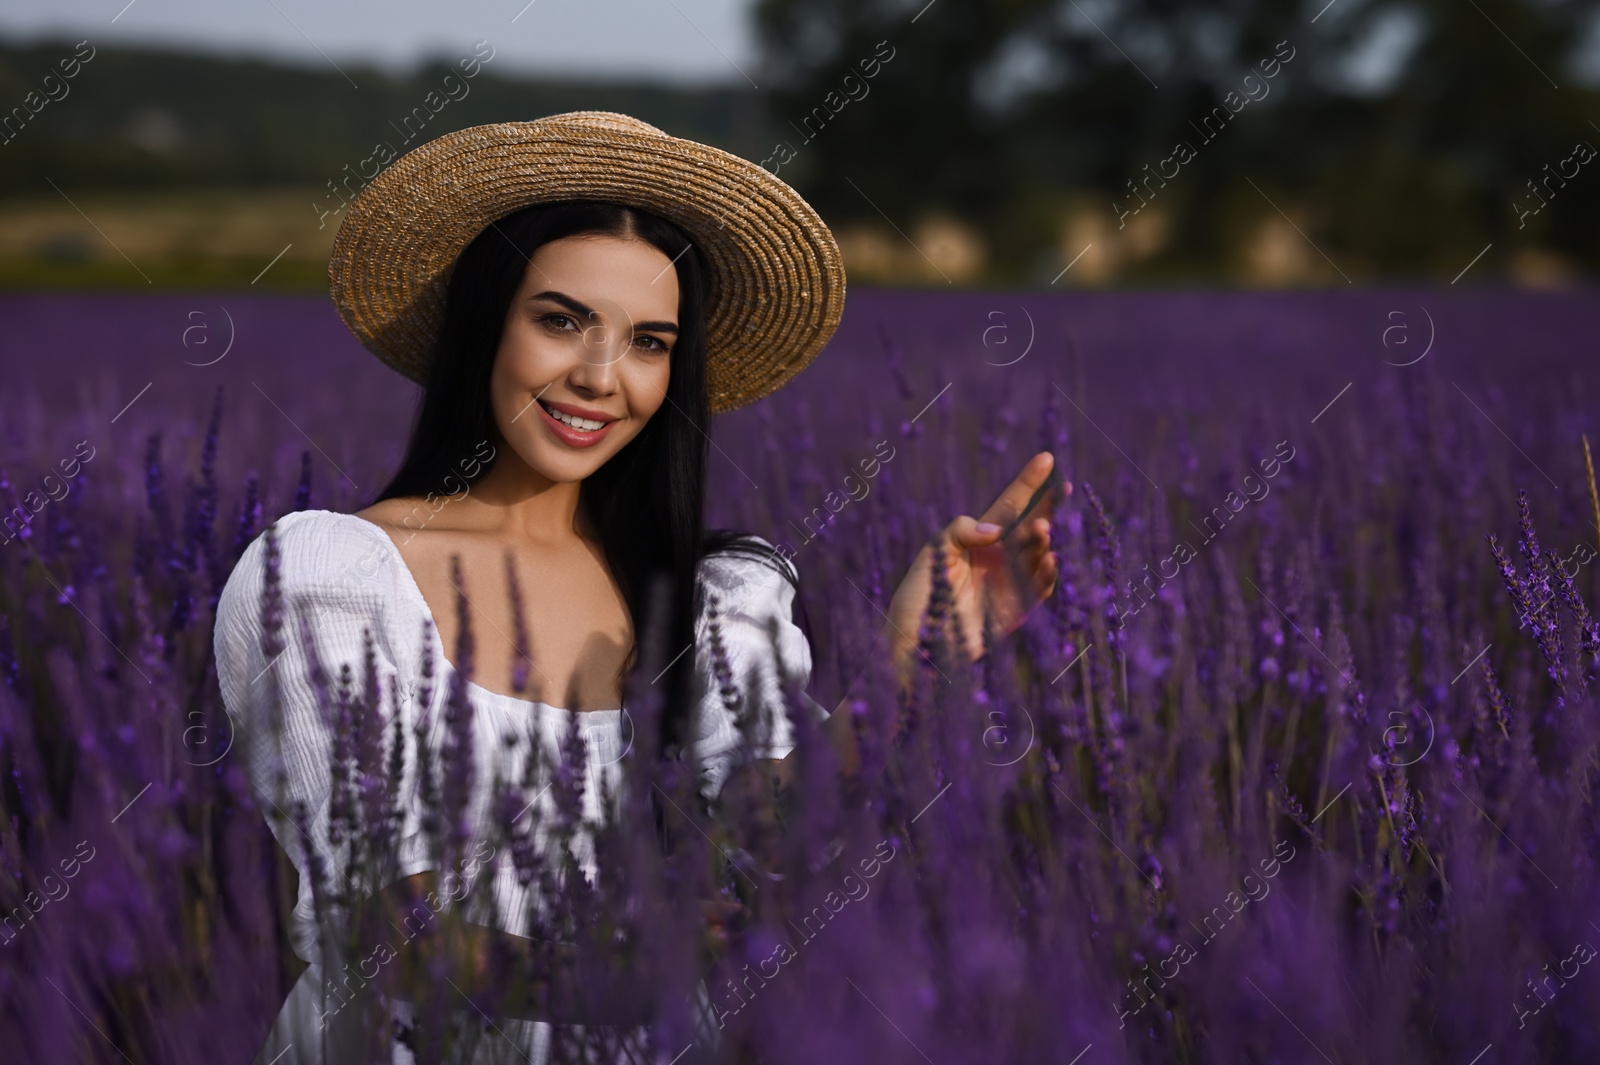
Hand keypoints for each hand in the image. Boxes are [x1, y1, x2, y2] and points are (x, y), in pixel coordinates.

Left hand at [884, 452, 1067, 674]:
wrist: (914, 643)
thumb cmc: (918, 595)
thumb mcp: (933, 552)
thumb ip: (960, 532)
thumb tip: (995, 530)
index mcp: (979, 540)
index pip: (1010, 505)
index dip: (1029, 482)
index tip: (1047, 458)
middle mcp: (1000, 558)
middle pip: (1031, 526)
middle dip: (1048, 508)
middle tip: (1061, 490)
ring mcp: (1011, 583)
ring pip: (1038, 555)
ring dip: (1044, 541)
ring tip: (1042, 529)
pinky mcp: (1016, 611)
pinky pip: (1039, 589)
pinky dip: (1048, 574)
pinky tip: (1051, 559)